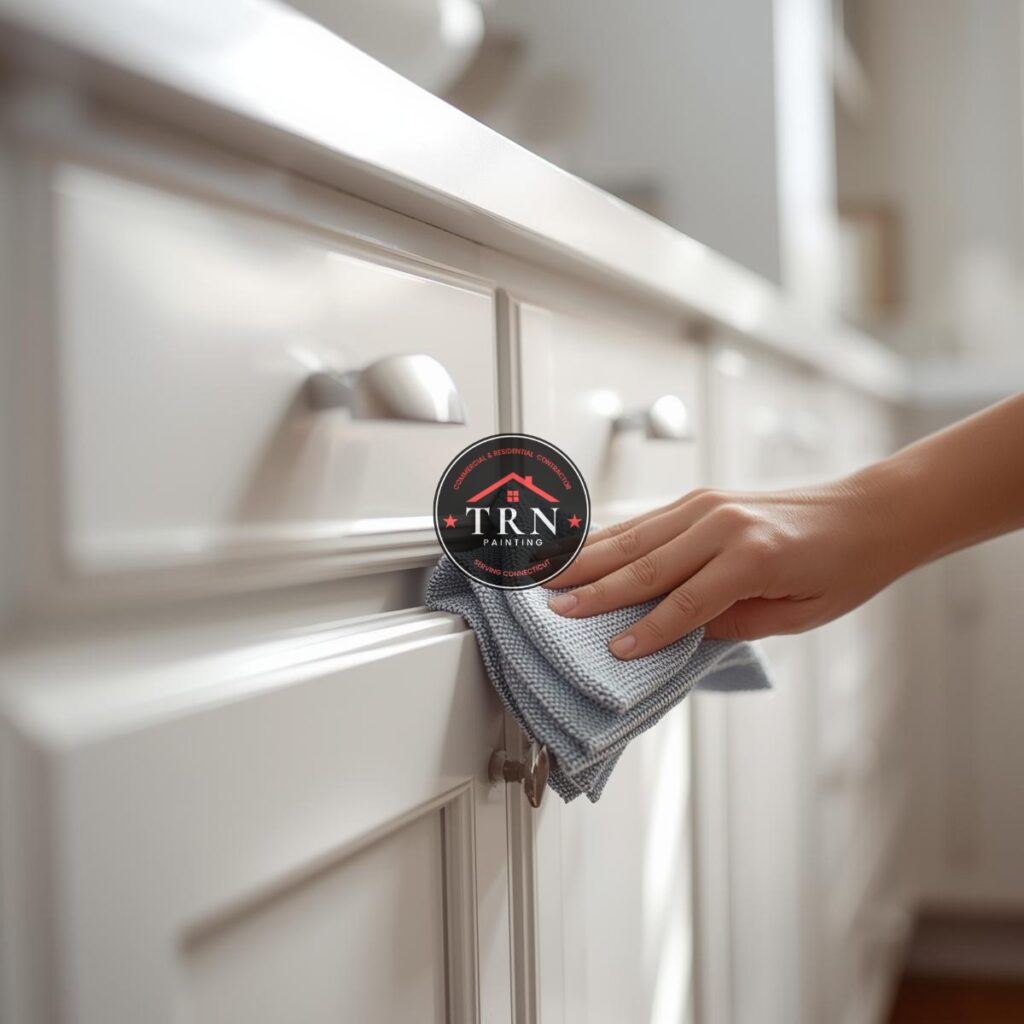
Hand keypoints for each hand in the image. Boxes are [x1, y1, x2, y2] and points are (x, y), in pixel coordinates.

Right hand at [545, 479, 906, 657]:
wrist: (866, 514)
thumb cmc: (841, 568)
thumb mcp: (797, 615)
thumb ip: (732, 622)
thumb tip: (676, 632)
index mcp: (753, 557)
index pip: (686, 603)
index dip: (648, 630)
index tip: (612, 650)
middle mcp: (724, 524)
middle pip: (647, 563)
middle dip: (597, 590)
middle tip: (554, 609)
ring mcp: (708, 504)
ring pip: (636, 535)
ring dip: (589, 558)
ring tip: (549, 576)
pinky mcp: (701, 497)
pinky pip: (646, 519)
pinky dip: (610, 535)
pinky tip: (583, 547)